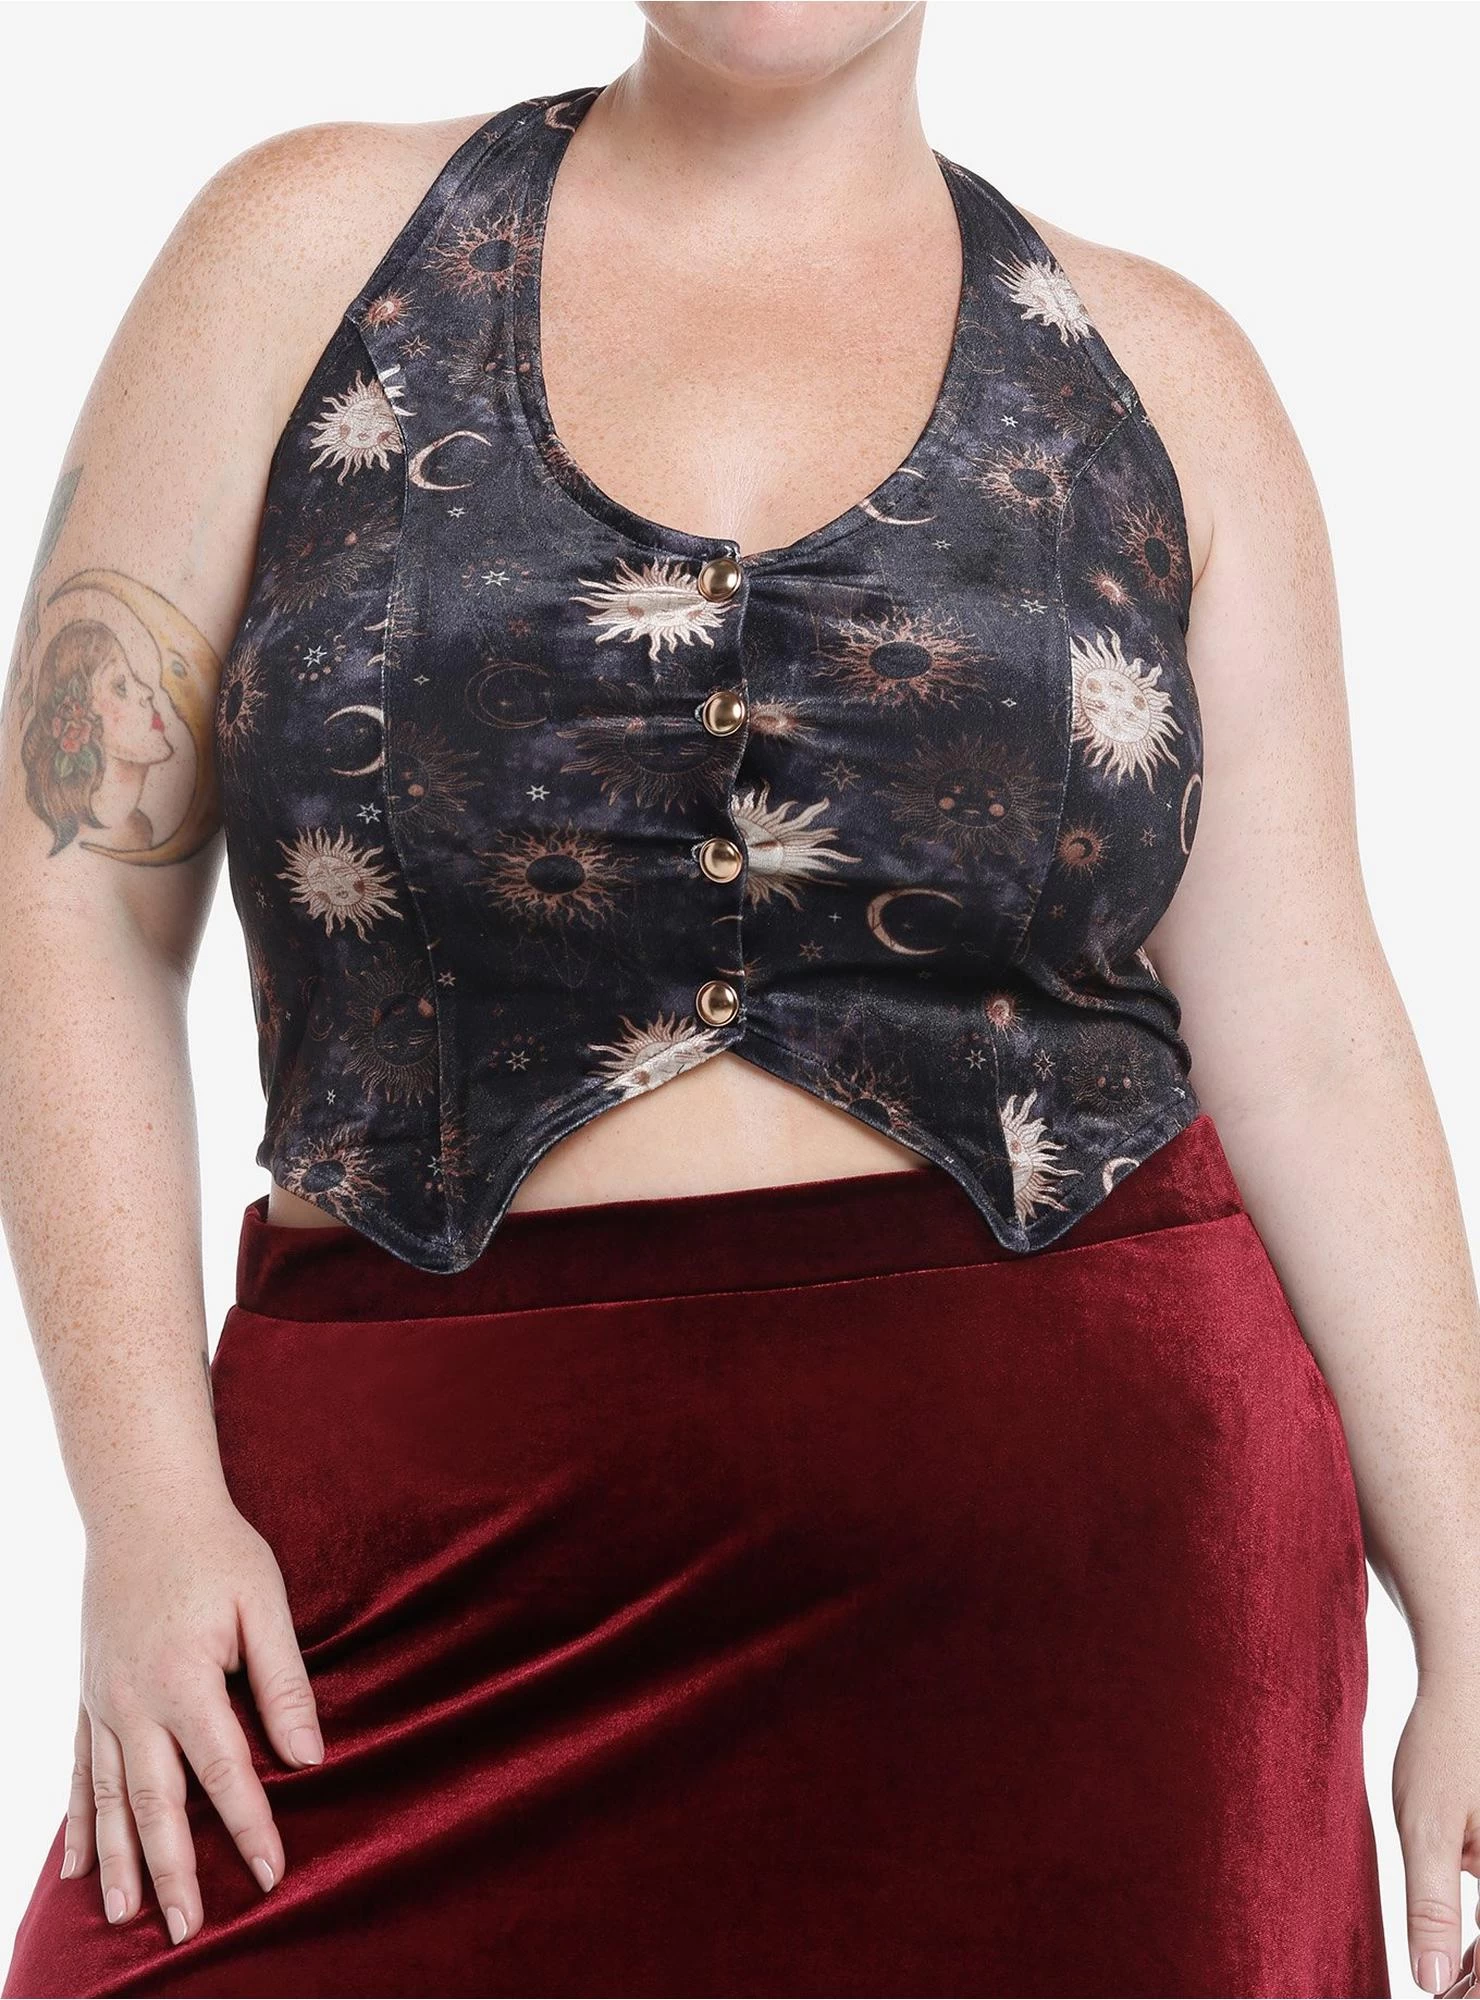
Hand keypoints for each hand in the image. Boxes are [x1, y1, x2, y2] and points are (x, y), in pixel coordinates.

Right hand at [63, 1490, 322, 1945]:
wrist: (143, 1504)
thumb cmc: (215, 1549)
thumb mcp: (264, 1602)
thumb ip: (283, 1681)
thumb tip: (310, 1754)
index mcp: (184, 1680)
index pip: (224, 1772)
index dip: (251, 1826)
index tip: (272, 1875)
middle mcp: (134, 1703)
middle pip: (157, 1803)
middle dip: (175, 1870)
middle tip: (188, 1930)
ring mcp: (102, 1702)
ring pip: (107, 1799)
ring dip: (120, 1862)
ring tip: (129, 1917)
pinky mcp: (87, 1695)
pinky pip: (76, 1772)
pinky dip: (77, 1823)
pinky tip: (77, 1870)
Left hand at [1394, 1675, 1479, 1994]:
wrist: (1468, 1683)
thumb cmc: (1445, 1746)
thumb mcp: (1425, 1827)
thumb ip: (1430, 1906)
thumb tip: (1429, 1980)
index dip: (1471, 1991)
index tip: (1440, 1999)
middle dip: (1477, 1976)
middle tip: (1440, 1990)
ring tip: (1448, 1977)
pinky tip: (1464, 1943)